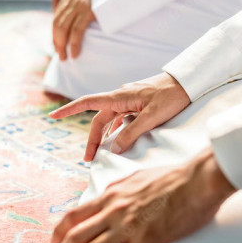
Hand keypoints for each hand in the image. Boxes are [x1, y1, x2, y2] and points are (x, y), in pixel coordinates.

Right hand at [50, 73, 190, 160]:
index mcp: (120, 97)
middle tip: (88, 159)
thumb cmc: (171, 96)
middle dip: (92, 139)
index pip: (88, 103)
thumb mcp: (152, 117)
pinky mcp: (138, 104)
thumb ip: (132, 133)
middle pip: (99, 119)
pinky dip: (117, 131)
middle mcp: (121, 97)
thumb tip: (113, 149)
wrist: (188, 83)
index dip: (69, 110)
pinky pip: (122, 118)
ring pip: (110, 120)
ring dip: (104, 136)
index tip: (52, 115)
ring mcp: (129, 100)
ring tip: (102, 154)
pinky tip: (120, 141)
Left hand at [52, 0, 95, 59]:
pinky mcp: (88, 10)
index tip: (58, 43)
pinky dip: (74, 45)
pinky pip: (77, 31)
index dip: (55, 32)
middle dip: (57, 41)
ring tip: (65, 58)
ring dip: (62, 46)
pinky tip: (74, 54)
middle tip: (60, 54)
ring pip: (63, 28)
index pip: (57, 15)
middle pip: (57, 23)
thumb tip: (82, 16)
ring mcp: (79, 3)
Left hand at [52, 148, 236, 242]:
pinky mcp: (145, 240)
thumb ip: (119, 188)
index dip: (59, 230)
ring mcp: (127, 226)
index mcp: (110, 195)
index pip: (74, 214)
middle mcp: (113, 210)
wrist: (197, 180)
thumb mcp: (136, 177)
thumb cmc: (172, 177)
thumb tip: (108, 193)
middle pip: (76, 237)